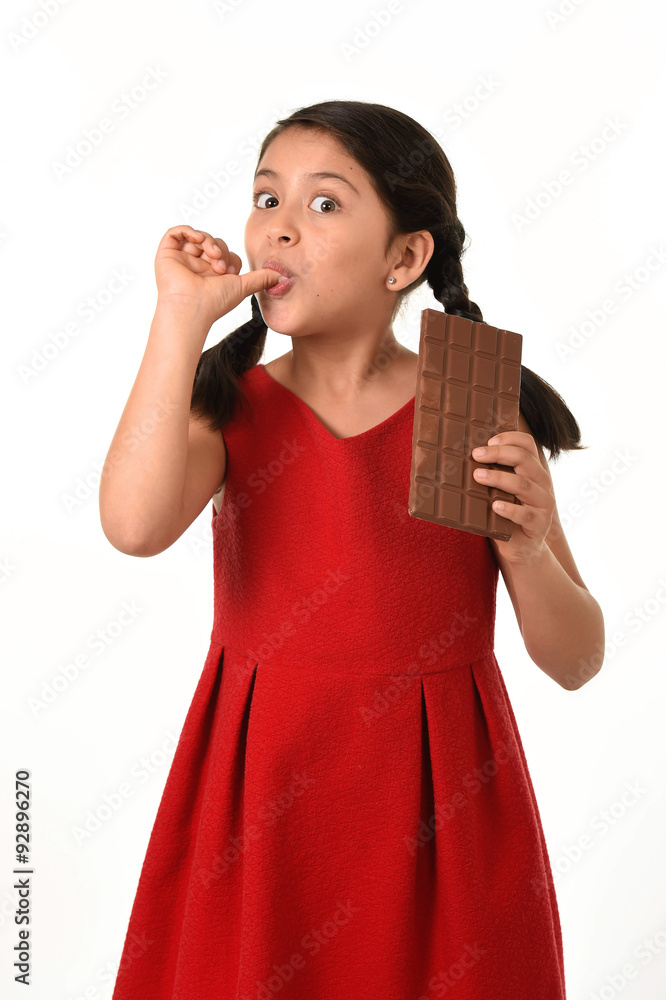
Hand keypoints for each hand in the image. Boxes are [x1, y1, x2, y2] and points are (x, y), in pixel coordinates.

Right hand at [154, 225, 280, 323]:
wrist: (192, 309)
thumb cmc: (214, 302)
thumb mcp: (242, 287)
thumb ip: (260, 279)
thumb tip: (280, 275)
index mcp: (212, 274)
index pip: (224, 252)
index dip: (230, 256)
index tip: (230, 271)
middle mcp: (196, 266)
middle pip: (212, 242)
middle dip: (220, 248)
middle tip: (221, 265)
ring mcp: (181, 260)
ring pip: (196, 237)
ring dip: (207, 241)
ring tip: (212, 255)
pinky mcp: (167, 255)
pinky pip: (176, 232)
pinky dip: (188, 231)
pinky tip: (197, 239)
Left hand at [471, 431, 554, 564]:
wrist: (521, 547)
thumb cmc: (506, 514)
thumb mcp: (501, 490)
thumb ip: (493, 473)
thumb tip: (461, 457)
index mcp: (533, 470)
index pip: (527, 444)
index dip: (509, 438)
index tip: (487, 440)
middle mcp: (542, 483)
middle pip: (524, 459)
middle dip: (499, 453)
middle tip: (476, 455)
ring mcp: (543, 504)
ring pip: (523, 485)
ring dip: (498, 478)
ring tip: (478, 476)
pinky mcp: (539, 524)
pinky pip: (525, 515)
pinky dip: (509, 509)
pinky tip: (494, 506)